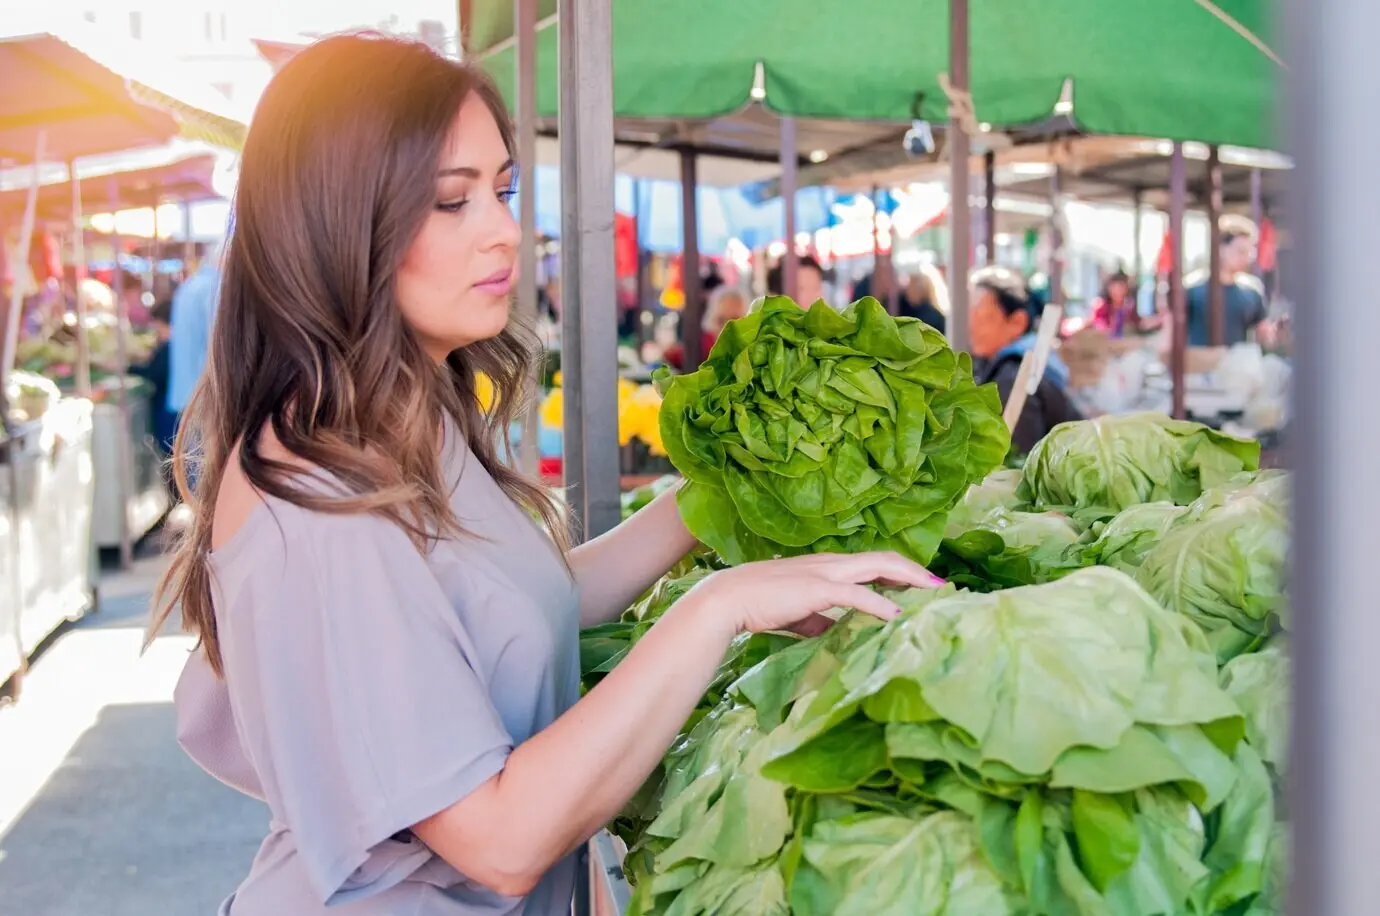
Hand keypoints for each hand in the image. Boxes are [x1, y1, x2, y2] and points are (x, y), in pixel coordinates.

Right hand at [682, 551, 945, 636]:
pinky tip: (895, 615)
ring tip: (933, 592)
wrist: (728, 599)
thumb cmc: (759, 605)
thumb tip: (836, 632)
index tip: (924, 585)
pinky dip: (878, 604)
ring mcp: (825, 574)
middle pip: (885, 560)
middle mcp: (832, 564)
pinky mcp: (816, 589)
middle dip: (915, 571)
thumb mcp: (798, 613)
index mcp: (828, 568)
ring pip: (877, 568)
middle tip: (943, 585)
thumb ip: (820, 619)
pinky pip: (855, 595)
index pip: (874, 563)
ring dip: (908, 579)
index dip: (901, 572)